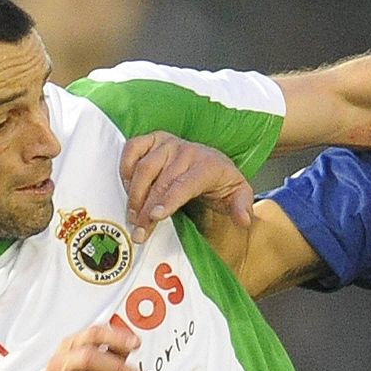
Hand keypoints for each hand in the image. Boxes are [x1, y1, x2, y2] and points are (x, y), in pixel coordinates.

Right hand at [119, 131, 254, 242]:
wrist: (212, 160)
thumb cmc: (221, 182)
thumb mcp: (238, 195)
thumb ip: (242, 207)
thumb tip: (244, 220)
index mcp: (208, 165)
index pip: (185, 184)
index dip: (168, 200)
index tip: (155, 216)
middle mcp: (186, 151)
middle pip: (160, 182)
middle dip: (146, 209)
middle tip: (139, 231)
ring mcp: (168, 143)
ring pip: (143, 168)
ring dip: (134, 194)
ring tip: (132, 216)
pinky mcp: (153, 139)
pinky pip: (132, 149)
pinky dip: (125, 167)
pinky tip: (126, 188)